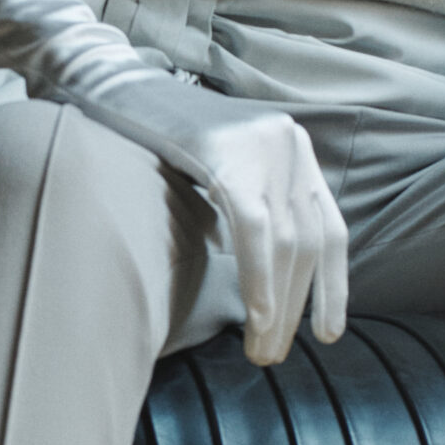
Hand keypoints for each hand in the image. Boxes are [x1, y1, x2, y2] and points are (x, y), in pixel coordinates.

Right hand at [115, 78, 349, 364]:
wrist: (111, 90)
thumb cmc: (154, 142)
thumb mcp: (221, 174)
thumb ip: (251, 210)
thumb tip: (266, 280)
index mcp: (293, 149)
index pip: (330, 228)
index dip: (332, 286)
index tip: (328, 333)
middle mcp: (288, 142)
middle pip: (308, 241)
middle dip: (296, 307)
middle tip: (273, 355)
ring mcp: (261, 143)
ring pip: (286, 241)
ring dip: (277, 305)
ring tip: (262, 350)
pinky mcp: (226, 151)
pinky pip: (252, 227)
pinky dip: (259, 277)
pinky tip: (258, 317)